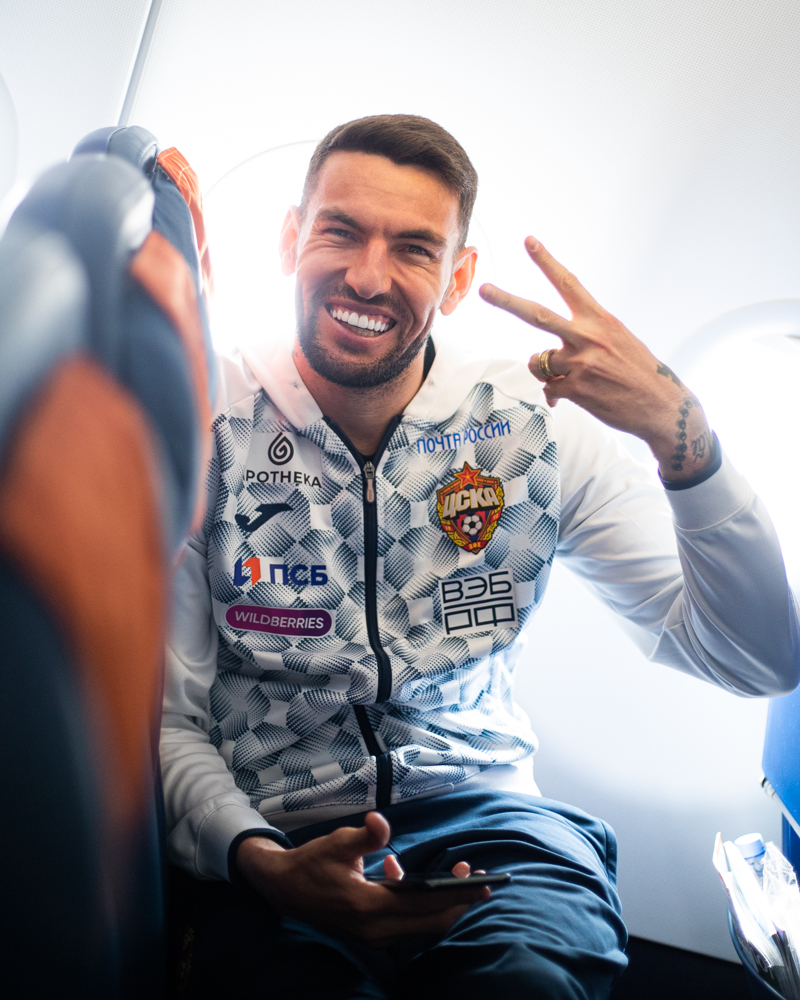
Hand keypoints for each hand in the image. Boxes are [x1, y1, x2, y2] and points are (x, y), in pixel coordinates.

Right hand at [236, 812, 489, 947]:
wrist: (283, 890)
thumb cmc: (311, 864)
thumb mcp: (336, 844)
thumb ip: (364, 836)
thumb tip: (382, 821)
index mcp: (368, 907)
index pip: (424, 904)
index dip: (456, 894)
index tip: (482, 882)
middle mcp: (375, 929)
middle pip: (431, 922)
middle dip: (458, 902)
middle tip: (481, 880)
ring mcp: (373, 936)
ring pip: (421, 925)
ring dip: (442, 903)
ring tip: (457, 876)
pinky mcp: (371, 933)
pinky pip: (407, 923)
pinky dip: (418, 904)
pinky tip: (401, 873)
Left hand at [479, 238, 712, 481]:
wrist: (662, 406)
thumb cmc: (639, 372)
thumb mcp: (617, 340)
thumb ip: (583, 339)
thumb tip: (546, 358)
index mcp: (600, 319)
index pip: (568, 283)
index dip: (546, 261)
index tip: (528, 241)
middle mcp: (588, 337)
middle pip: (537, 315)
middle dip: (506, 301)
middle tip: (483, 289)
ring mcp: (580, 364)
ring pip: (538, 361)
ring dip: (545, 370)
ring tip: (570, 376)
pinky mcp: (576, 390)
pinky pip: (549, 389)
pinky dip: (557, 394)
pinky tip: (576, 396)